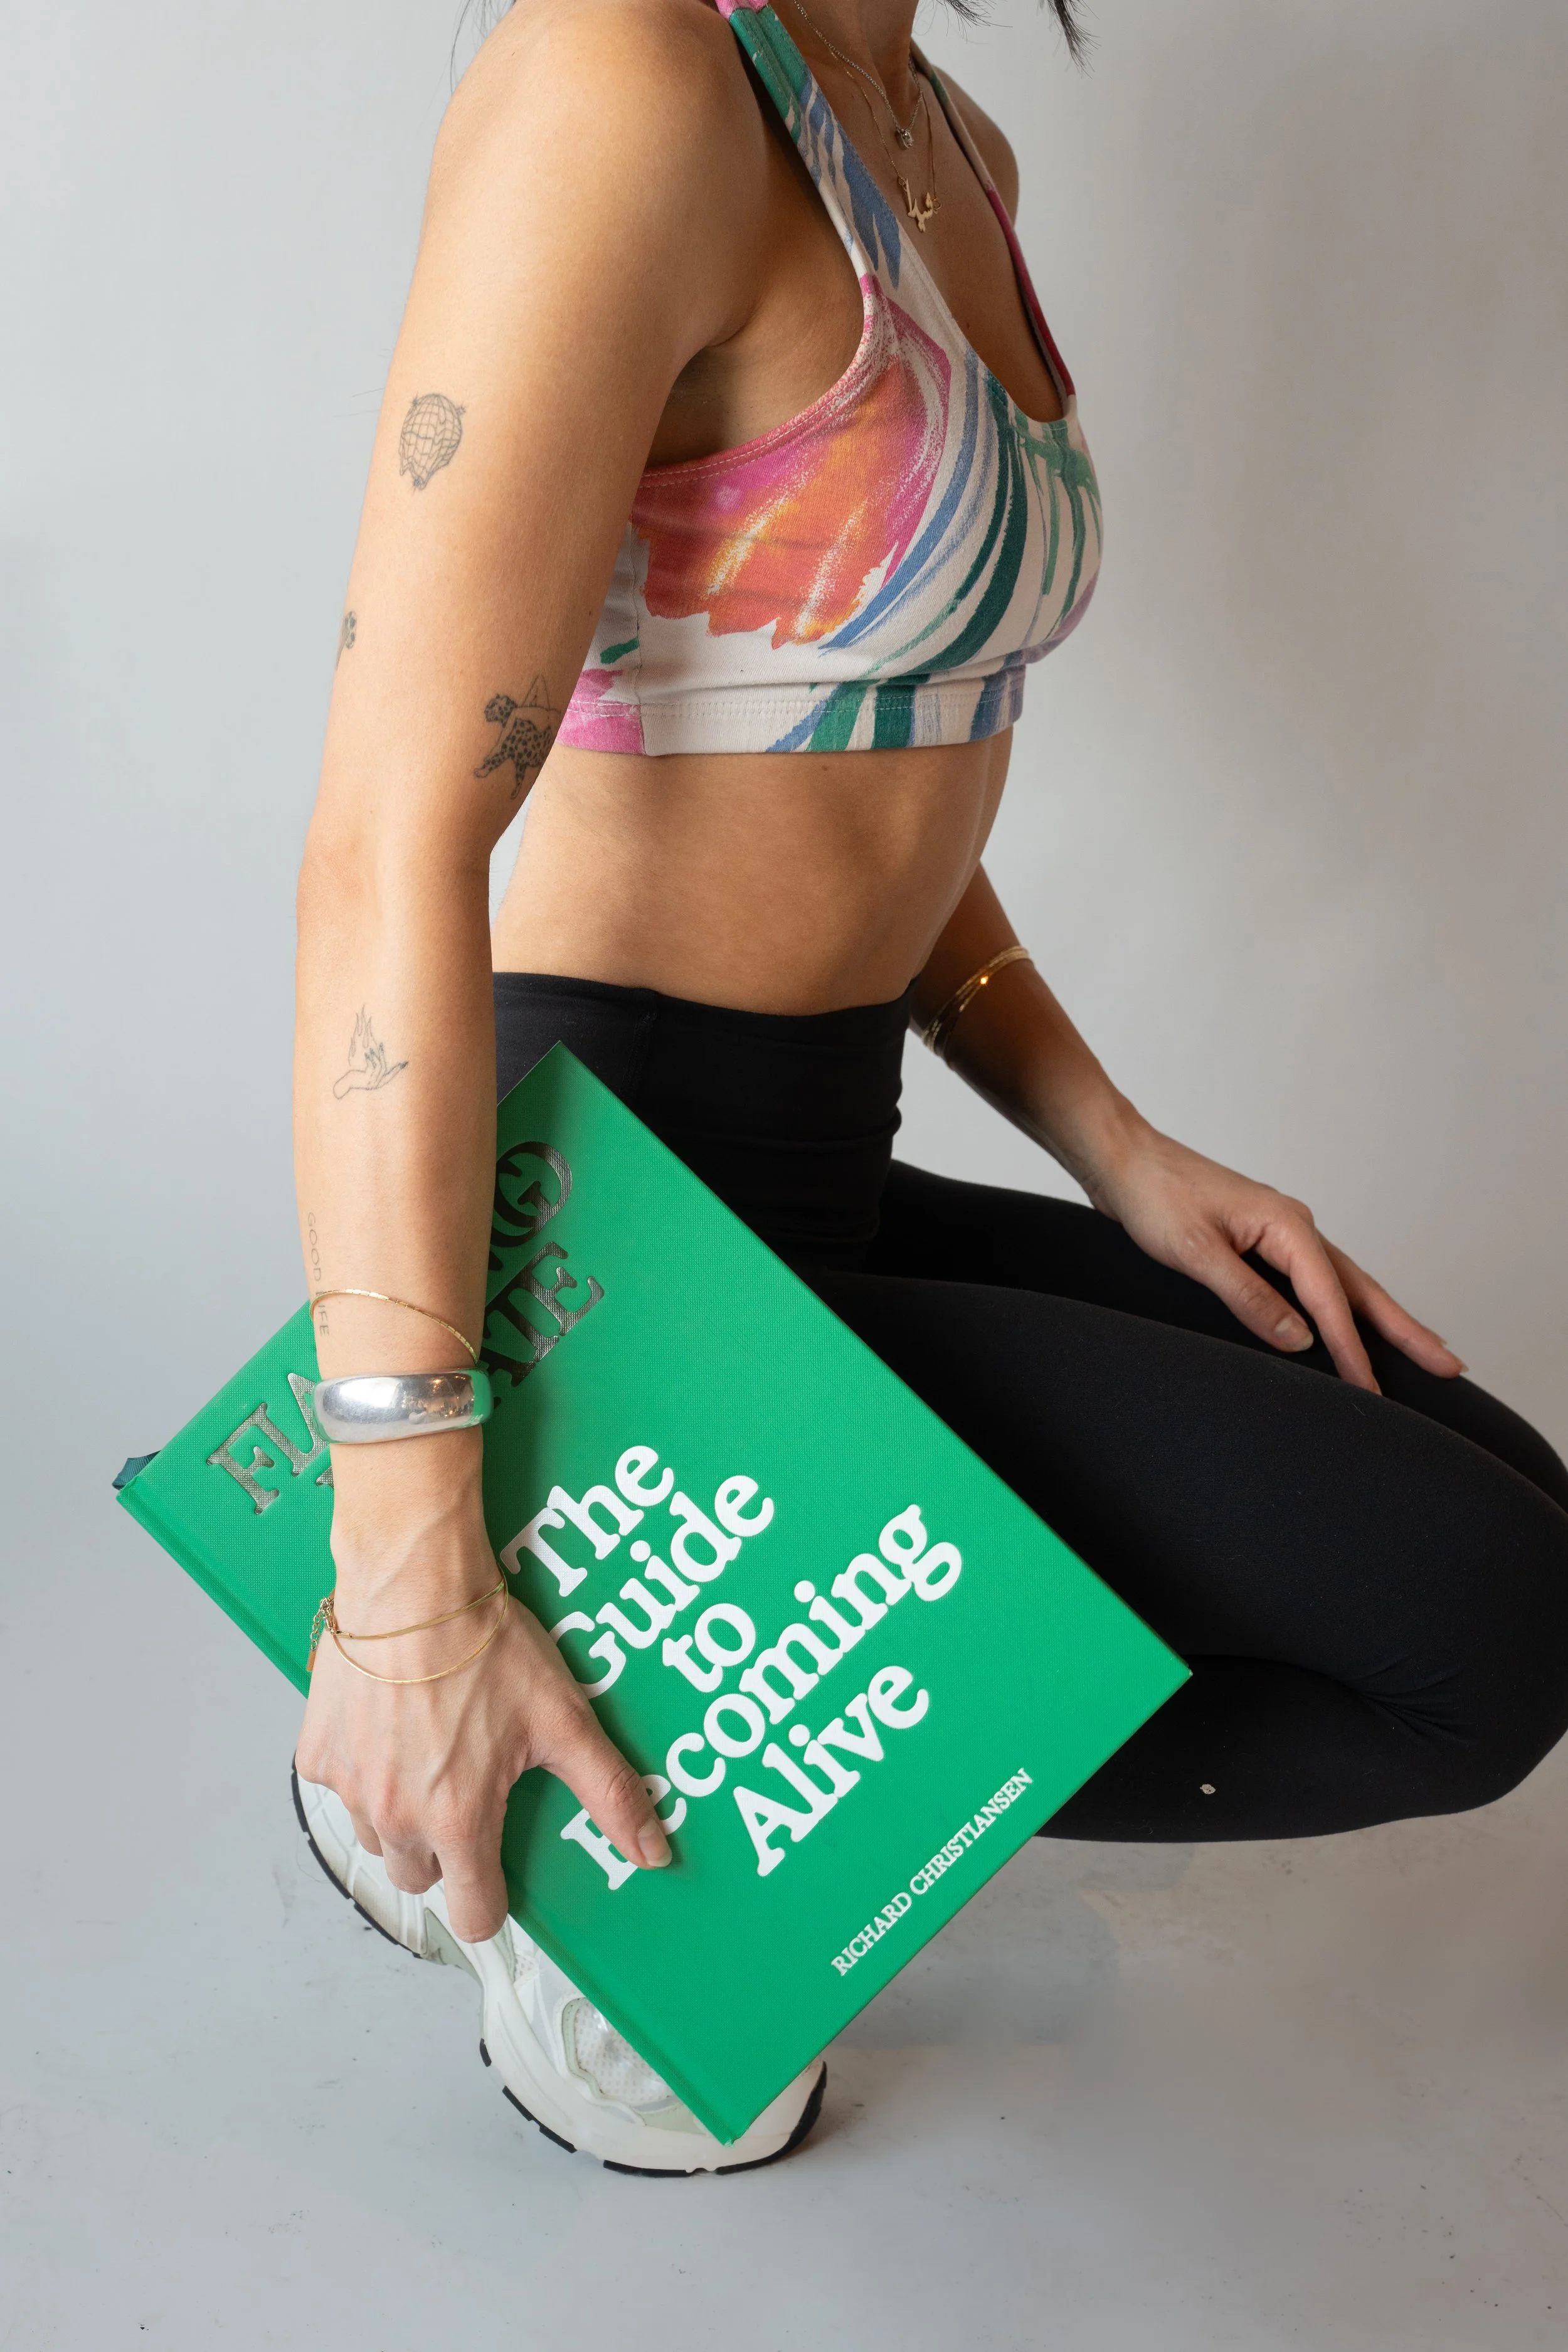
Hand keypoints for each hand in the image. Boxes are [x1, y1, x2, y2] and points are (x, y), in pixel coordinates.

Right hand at [295, 1479, 668, 1941]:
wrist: (414, 1583)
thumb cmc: (488, 1647)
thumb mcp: (563, 1720)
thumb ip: (610, 1793)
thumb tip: (652, 1852)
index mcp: (458, 1821)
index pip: (474, 1916)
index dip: (493, 1899)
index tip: (500, 1871)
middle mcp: (395, 1817)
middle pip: (421, 1878)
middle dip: (446, 1851)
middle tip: (467, 1790)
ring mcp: (349, 1788)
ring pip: (377, 1838)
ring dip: (402, 1815)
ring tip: (430, 1755)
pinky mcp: (316, 1755)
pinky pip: (340, 1789)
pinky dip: (363, 1771)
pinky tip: (389, 1727)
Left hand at [1084, 1116, 1464, 1393]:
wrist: (1123, 1160)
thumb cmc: (1154, 1196)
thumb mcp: (1195, 1252)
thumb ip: (1246, 1297)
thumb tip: (1298, 1340)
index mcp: (1287, 1225)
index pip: (1330, 1299)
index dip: (1351, 1349)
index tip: (1371, 1389)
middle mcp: (1295, 1226)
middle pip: (1360, 1288)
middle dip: (1404, 1330)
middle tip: (1450, 1365)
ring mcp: (1281, 1233)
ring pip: (1342, 1284)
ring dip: (1379, 1320)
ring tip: (1419, 1351)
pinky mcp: (1262, 1243)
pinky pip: (1315, 1282)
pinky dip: (1339, 1307)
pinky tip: (1347, 1325)